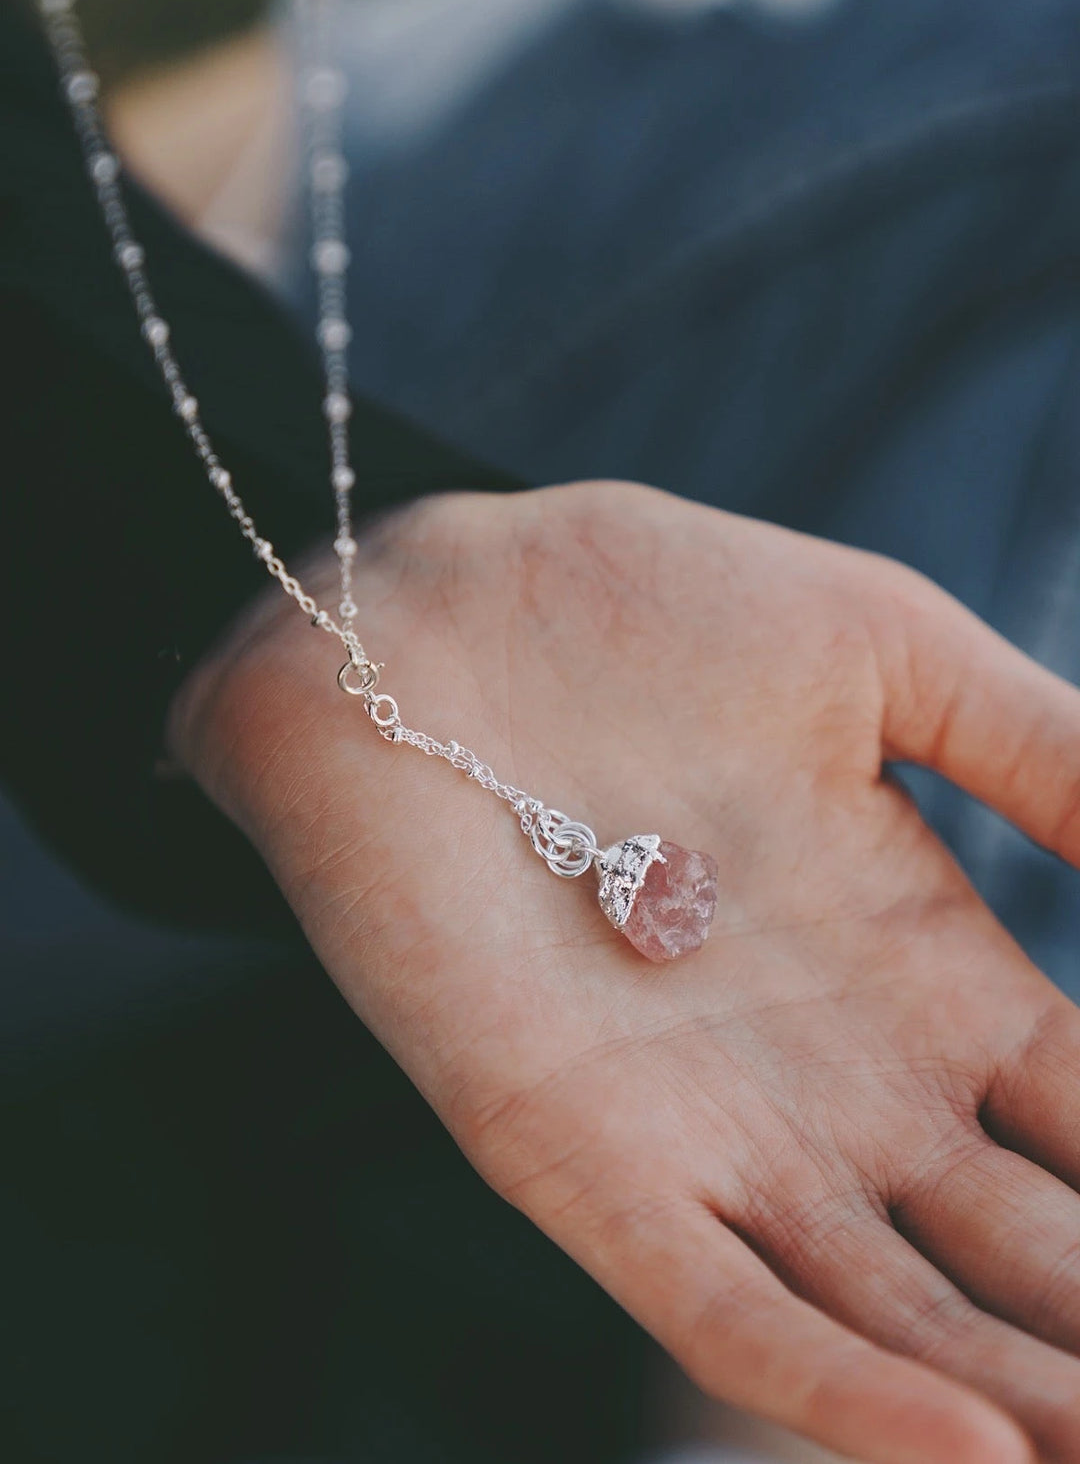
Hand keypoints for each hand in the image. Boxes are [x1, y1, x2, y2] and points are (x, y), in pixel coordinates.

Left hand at [171, 482, 1079, 1463]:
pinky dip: (838, 1389)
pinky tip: (974, 1457)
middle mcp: (841, 1080)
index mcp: (926, 971)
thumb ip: (1053, 752)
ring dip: (1023, 1397)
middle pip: (1026, 1257)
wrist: (422, 619)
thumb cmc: (645, 608)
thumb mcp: (887, 659)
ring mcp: (716, 1132)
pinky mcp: (581, 1160)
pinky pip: (719, 1304)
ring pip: (900, 1319)